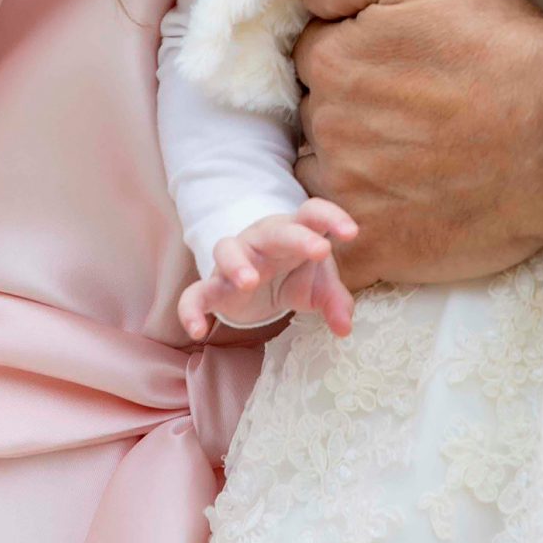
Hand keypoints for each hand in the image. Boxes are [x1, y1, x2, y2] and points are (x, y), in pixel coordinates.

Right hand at [177, 200, 357, 339]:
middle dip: (297, 238)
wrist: (258, 281)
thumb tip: (345, 328)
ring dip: (237, 262)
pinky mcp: (214, 287)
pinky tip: (198, 330)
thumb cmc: (295, 271)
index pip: (312, 212)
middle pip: (276, 230)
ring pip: (227, 248)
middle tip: (319, 251)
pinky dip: (190, 309)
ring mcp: (235, 260)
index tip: (352, 233)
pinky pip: (194, 294)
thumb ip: (335, 301)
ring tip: (250, 281)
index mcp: (294, 230)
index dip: (332, 217)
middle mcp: (263, 239)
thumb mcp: (318, 285)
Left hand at [294, 0, 542, 290]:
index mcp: (334, 61)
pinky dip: (339, 246)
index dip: (351, 55)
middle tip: (411, 112)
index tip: (395, 65)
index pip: (313, 56)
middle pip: (315, 115)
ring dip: (344, 171)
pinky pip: (328, 256)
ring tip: (407, 164)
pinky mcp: (374, 248)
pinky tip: (380, 226)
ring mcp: (347, 192)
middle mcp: (329, 126)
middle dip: (349, 111)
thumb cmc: (503, 49)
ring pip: (317, 178)